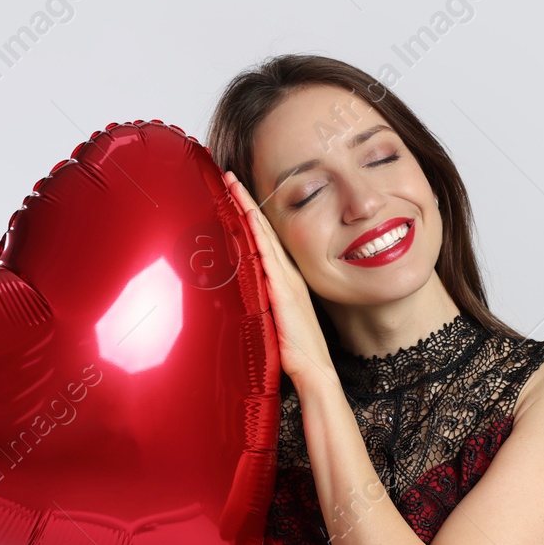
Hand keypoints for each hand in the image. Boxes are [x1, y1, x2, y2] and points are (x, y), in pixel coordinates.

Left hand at [222, 169, 334, 387]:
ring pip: (263, 235)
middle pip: (263, 228)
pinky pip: (267, 257)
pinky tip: (247, 218)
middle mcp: (287, 274)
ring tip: (232, 185)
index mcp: (286, 279)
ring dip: (247, 209)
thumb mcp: (276, 319)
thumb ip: (264, 302)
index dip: (250, 213)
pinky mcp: (282, 293)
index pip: (264, 238)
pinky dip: (257, 234)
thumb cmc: (296, 350)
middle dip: (245, 200)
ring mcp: (286, 281)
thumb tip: (245, 293)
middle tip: (229, 175)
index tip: (235, 192)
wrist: (314, 369)